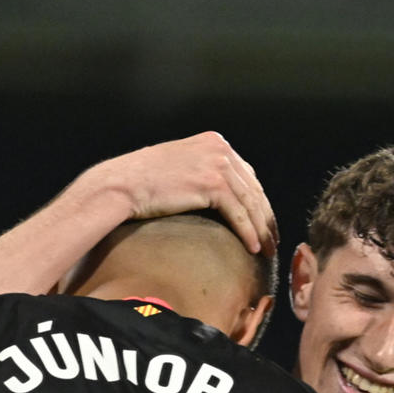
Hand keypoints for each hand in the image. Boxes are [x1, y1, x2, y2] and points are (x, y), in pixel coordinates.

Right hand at [73, 131, 277, 255]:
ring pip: (251, 202)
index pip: (246, 175)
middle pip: (253, 188)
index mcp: (214, 142)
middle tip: (273, 240)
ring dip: (262, 229)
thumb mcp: (179, 167)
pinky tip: (253, 248)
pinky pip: (239, 213)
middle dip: (265, 217)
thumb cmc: (141, 182)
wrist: (121, 185)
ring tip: (267, 250)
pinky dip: (248, 232)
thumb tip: (216, 196)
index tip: (264, 223)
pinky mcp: (212, 183)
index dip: (258, 202)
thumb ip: (201, 173)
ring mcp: (217, 163)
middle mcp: (220, 148)